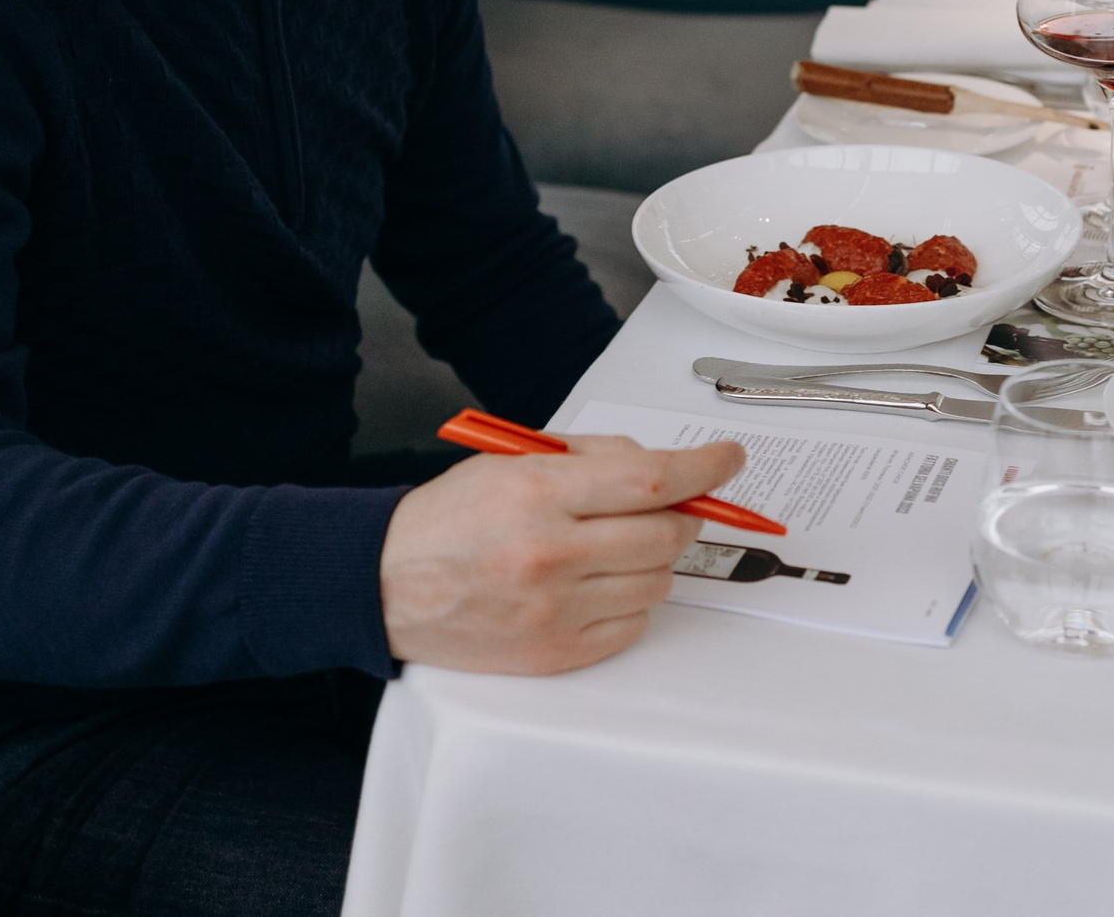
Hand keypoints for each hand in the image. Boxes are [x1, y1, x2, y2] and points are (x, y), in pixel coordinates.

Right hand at [380, 433, 744, 674]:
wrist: (384, 585)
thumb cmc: (450, 519)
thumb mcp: (511, 462)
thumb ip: (591, 459)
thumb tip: (663, 468)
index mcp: (539, 494)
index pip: (651, 479)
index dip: (703, 468)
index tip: (729, 461)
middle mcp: (551, 554)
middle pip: (665, 535)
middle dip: (683, 516)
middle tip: (672, 507)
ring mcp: (554, 611)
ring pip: (656, 583)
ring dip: (653, 560)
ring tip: (613, 546)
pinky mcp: (554, 654)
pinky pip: (631, 627)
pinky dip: (630, 603)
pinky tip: (596, 584)